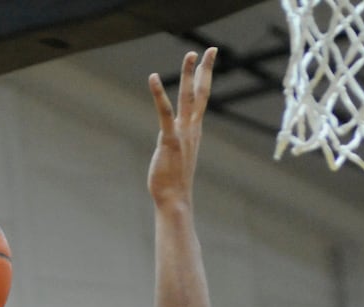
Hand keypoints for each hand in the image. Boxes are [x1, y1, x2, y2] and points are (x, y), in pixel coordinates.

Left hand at [147, 48, 216, 209]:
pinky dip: (159, 94)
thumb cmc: (173, 184)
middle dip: (205, 70)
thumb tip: (171, 143)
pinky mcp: (169, 140)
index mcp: (194, 132)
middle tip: (211, 49)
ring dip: (189, 74)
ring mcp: (182, 134)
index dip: (205, 78)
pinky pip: (165, 113)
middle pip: (201, 93)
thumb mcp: (176, 158)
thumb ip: (175, 145)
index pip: (201, 99)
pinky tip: (153, 78)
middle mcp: (192, 130)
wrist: (175, 200)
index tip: (207, 60)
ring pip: (188, 98)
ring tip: (191, 53)